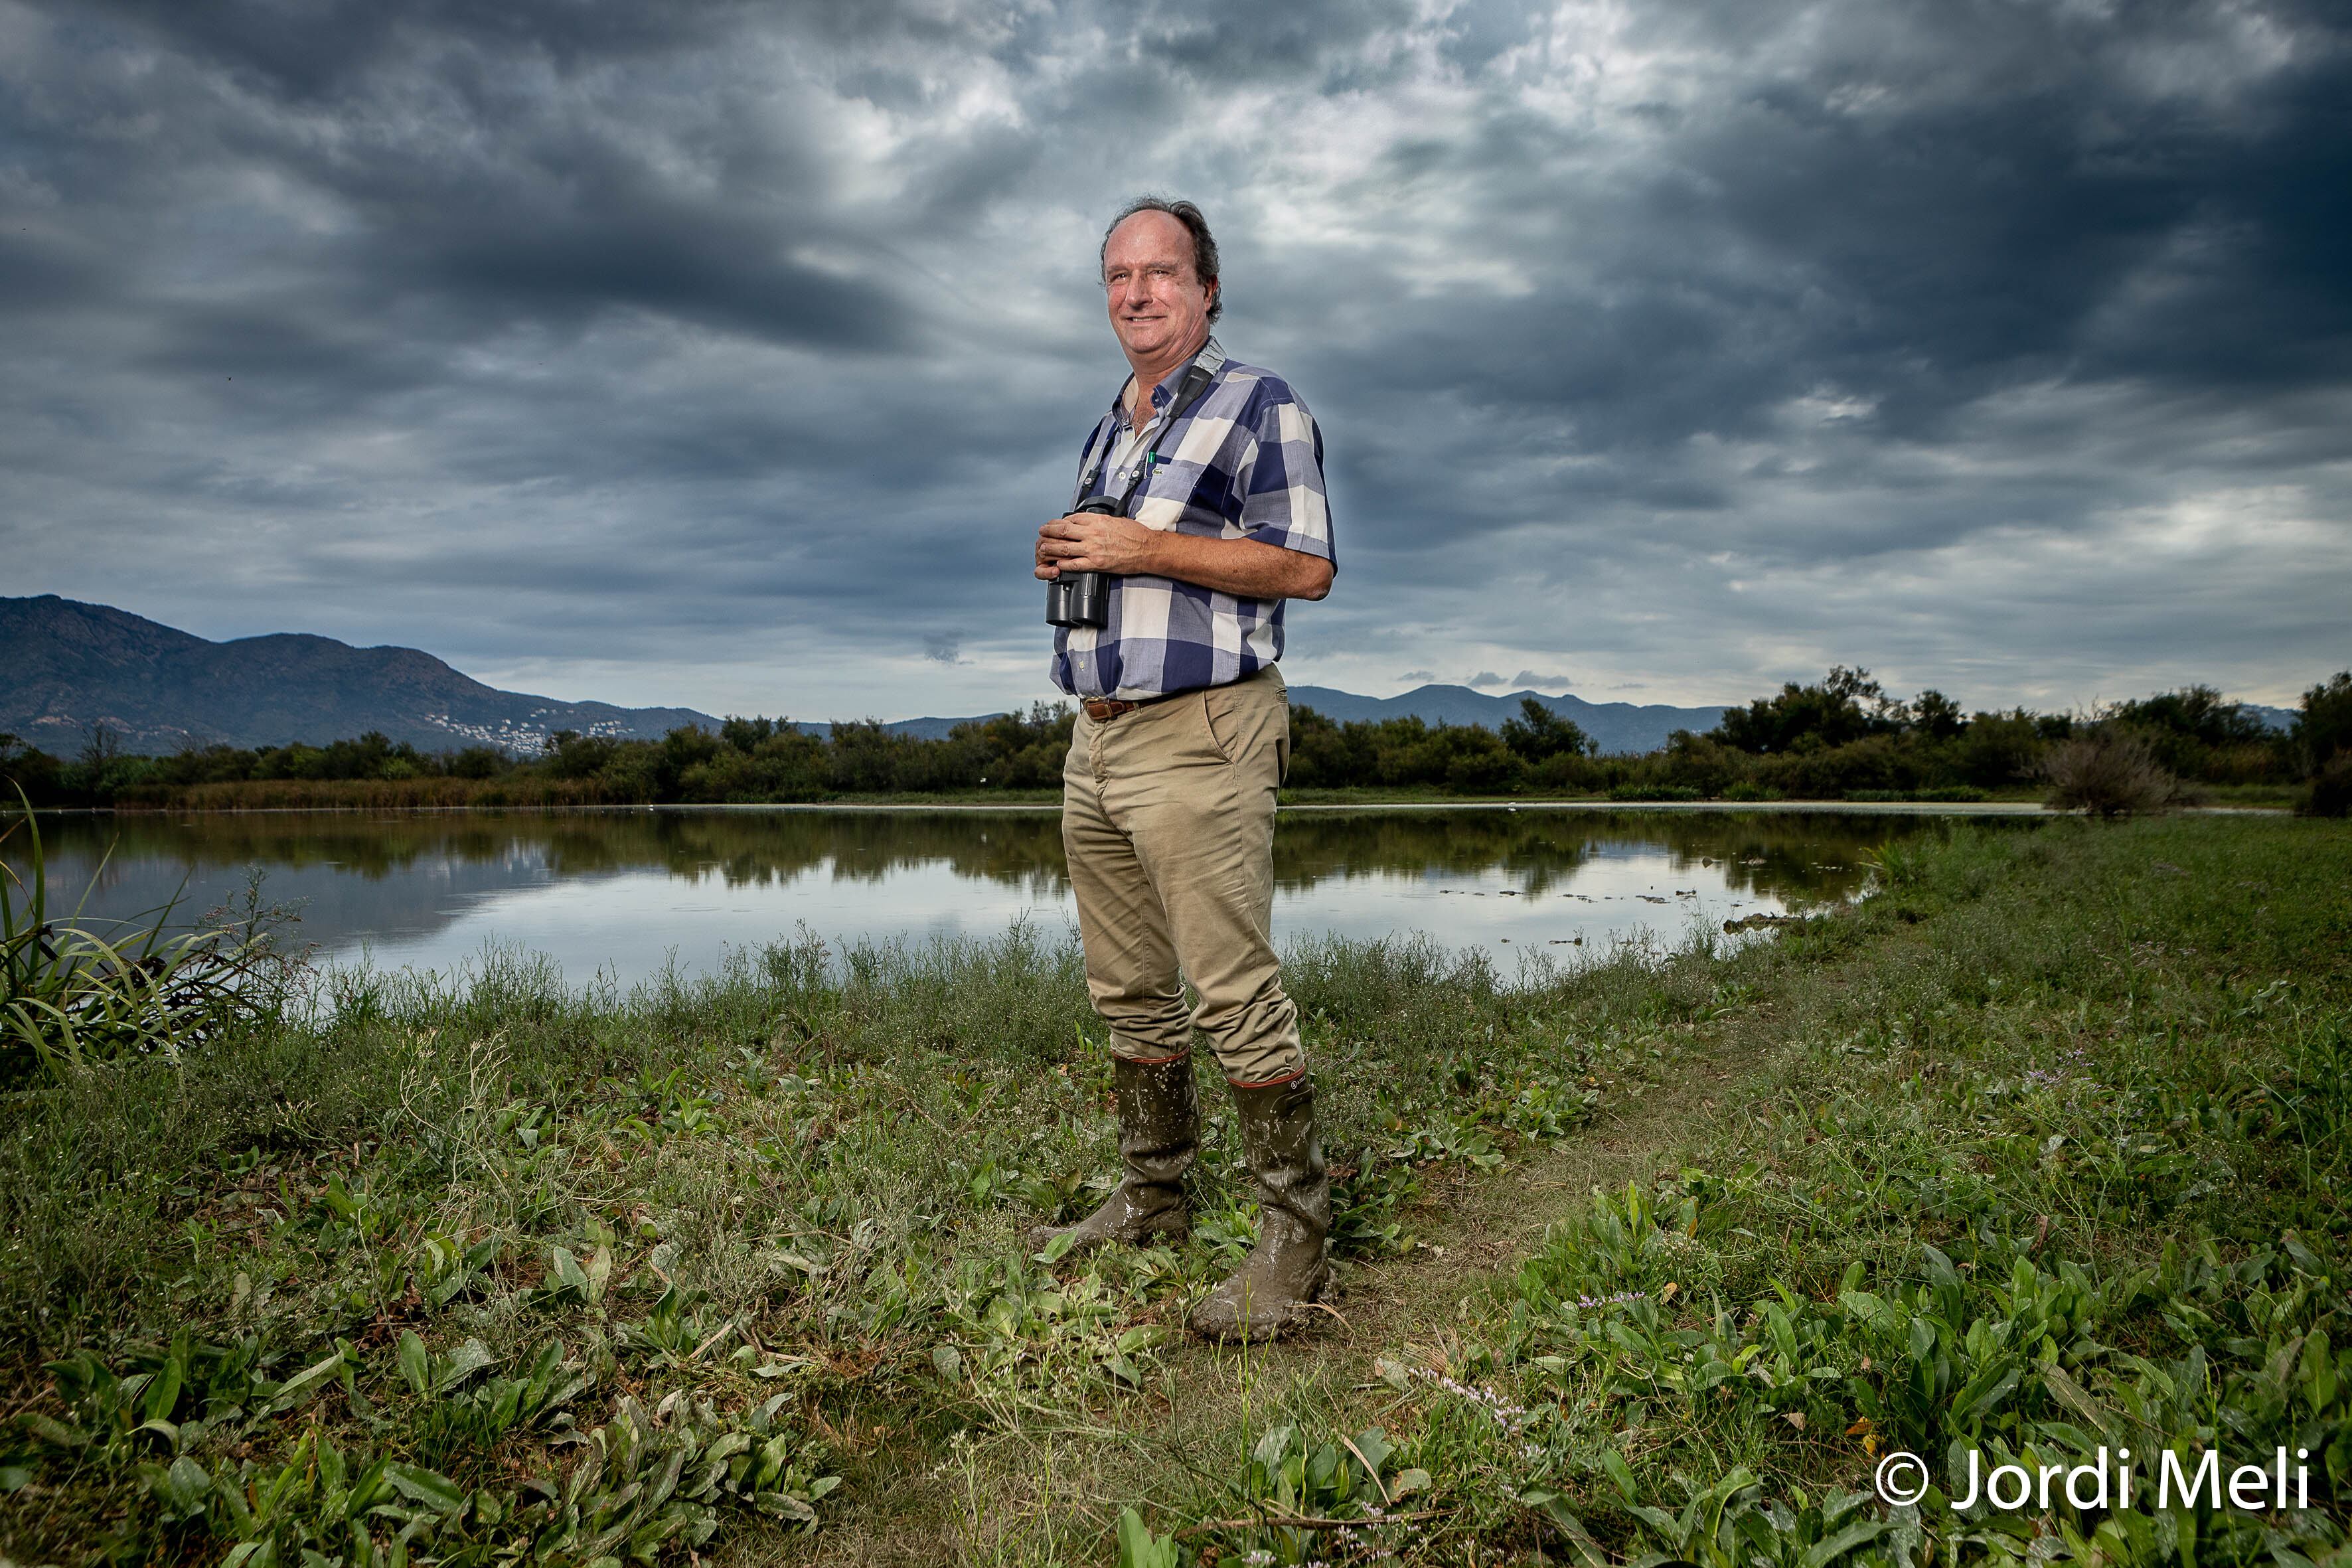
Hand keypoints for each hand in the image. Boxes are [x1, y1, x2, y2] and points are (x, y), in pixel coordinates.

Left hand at [1036, 512, 1157, 579]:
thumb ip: (1100, 521)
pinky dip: (1064, 563)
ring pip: (1065, 546)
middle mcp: (1093, 533)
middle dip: (1049, 531)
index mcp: (1098, 520)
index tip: (1055, 523)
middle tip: (1042, 531)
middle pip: (1064, 530)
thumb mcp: (1116, 520)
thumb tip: (1090, 521)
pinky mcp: (1097, 563)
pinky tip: (1057, 563)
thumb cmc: (1136, 535)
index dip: (1060, 521)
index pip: (1072, 518)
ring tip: (1043, 547)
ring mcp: (1094, 548)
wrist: (1148, 549)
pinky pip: (1075, 564)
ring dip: (1051, 547)